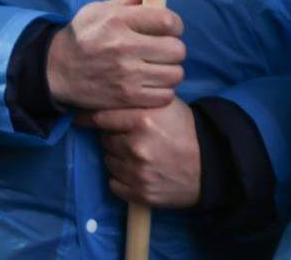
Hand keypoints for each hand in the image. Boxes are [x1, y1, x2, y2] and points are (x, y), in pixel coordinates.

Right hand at [45, 0, 185, 111]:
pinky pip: (165, 95)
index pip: (167, 21)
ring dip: (170, 71)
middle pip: (176, 49)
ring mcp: (126, 75)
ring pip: (174, 74)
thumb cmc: (81, 36)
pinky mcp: (127, 97)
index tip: (168, 28)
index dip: (174, 24)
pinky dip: (162, 91)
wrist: (56, 70)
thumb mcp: (98, 10)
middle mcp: (123, 47)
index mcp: (118, 21)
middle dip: (173, 48)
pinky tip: (151, 84)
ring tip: (157, 68)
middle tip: (162, 50)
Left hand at [79, 99, 201, 208]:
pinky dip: (121, 178)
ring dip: (118, 158)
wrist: (213, 165)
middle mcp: (137, 146)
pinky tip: (138, 172)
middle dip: (114, 137)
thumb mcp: (166, 105)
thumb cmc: (186, 130)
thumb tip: (104, 97)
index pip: (100, 118)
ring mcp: (138, 172)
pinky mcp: (141, 193)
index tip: (78, 119)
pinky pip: (114, 183)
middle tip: (132, 138)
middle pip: (105, 139)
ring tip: (139, 155)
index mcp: (143, 120)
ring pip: (109, 161)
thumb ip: (136, 100)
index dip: (86, 118)